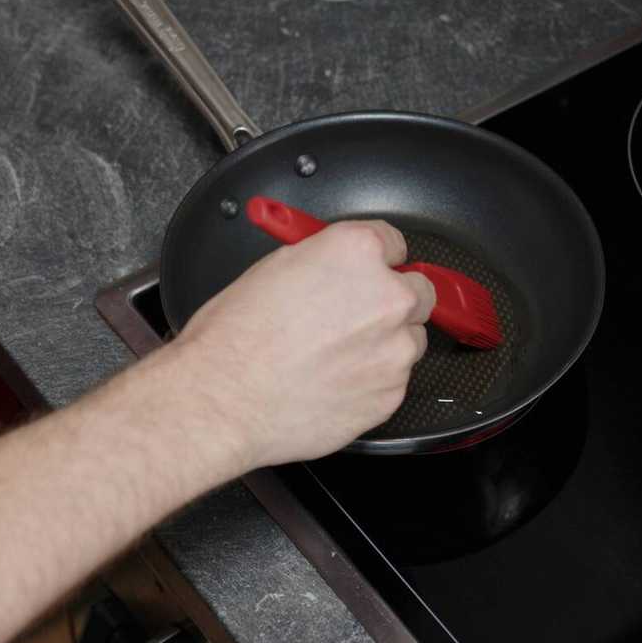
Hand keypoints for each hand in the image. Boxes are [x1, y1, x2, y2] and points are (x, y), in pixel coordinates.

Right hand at [172, 220, 435, 467]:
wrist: (224, 399)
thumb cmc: (235, 338)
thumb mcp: (274, 268)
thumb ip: (324, 262)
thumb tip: (336, 267)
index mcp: (357, 253)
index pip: (395, 243)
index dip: (376, 261)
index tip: (369, 272)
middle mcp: (387, 297)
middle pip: (417, 292)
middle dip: (391, 302)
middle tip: (355, 318)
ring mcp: (394, 350)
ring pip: (409, 341)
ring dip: (384, 346)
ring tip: (333, 357)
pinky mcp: (390, 394)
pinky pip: (393, 382)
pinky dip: (371, 382)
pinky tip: (332, 382)